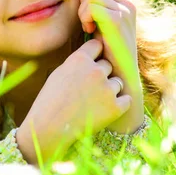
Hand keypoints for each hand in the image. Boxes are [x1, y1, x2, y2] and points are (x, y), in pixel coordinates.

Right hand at [16, 39, 131, 165]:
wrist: (49, 129)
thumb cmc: (50, 101)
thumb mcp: (59, 74)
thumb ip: (78, 63)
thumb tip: (94, 57)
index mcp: (80, 59)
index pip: (97, 45)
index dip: (95, 54)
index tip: (92, 62)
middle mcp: (96, 71)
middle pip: (108, 65)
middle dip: (100, 74)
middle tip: (88, 89)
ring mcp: (107, 89)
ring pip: (117, 82)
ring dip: (109, 90)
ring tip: (93, 102)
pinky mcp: (115, 108)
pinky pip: (126, 100)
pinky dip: (119, 104)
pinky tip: (105, 110)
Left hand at [78, 0, 143, 133]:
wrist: (120, 75)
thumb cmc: (107, 55)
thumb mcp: (101, 28)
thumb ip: (96, 11)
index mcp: (125, 5)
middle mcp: (127, 5)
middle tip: (86, 21)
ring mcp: (124, 11)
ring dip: (84, 10)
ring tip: (88, 27)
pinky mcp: (117, 20)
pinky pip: (92, 6)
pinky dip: (86, 17)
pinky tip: (90, 30)